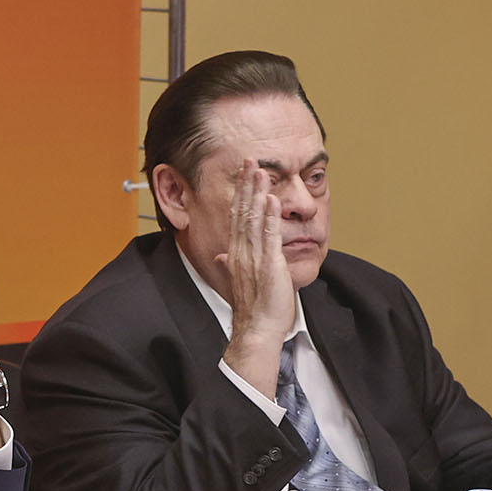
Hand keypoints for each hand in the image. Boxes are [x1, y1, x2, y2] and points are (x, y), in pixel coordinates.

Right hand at [218, 159, 293, 399]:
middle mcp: (241, 252)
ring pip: (253, 219)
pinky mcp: (268, 265)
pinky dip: (268, 217)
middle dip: (246, 185)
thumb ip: (230, 264)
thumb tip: (221, 257)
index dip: (240, 193)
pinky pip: (268, 237)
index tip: (244, 174)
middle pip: (242, 211)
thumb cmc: (254, 309)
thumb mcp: (240, 281)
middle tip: (249, 160)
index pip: (238, 217)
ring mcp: (253, 258)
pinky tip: (270, 199)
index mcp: (237, 254)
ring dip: (256, 193)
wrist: (256, 330)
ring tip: (259, 171)